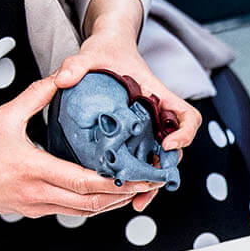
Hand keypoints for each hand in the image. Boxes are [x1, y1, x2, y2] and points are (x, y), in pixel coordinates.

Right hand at [0, 77, 158, 227]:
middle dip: (125, 195)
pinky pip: (72, 212)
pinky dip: (93, 205)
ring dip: (113, 203)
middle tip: (149, 184)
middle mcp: (40, 194)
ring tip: (136, 189)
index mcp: (35, 170)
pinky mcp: (35, 212)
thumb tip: (63, 75)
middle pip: (93, 202)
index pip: (85, 182)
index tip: (139, 174)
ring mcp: (38, 207)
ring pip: (85, 212)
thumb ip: (36, 95)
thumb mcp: (4, 116)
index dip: (116, 182)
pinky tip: (108, 194)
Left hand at [54, 0, 201, 210]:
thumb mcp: (91, 54)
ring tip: (137, 201)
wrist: (107, 49)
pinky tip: (124, 193)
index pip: (187, 116)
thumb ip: (77, 65)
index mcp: (159, 95)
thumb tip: (62, 79)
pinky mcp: (135, 136)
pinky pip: (143, 160)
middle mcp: (159, 116)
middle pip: (176, 148)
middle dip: (166, 170)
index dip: (184, 133)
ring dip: (152, 182)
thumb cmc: (107, 51)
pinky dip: (138, 177)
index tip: (168, 144)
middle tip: (149, 186)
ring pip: (160, 160)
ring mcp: (149, 128)